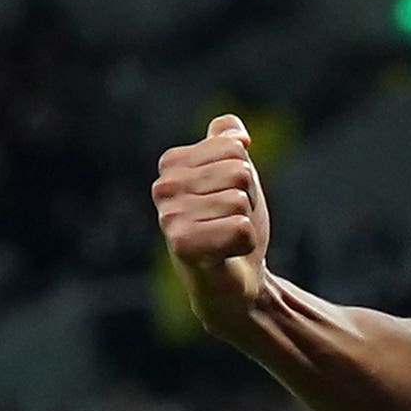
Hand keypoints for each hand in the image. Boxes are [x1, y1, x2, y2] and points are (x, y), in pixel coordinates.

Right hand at [152, 113, 272, 335]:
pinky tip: (227, 253)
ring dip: (246, 223)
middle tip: (231, 221)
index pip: (233, 148)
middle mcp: (163, 187)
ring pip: (239, 201)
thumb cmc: (232, 225)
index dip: (246, 176)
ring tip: (227, 237)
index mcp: (172, 164)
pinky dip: (245, 243)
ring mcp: (168, 216)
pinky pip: (240, 229)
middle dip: (247, 200)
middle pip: (238, 173)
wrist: (234, 280)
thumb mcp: (236, 178)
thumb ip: (229, 145)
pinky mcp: (181, 244)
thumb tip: (234, 130)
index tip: (230, 198)